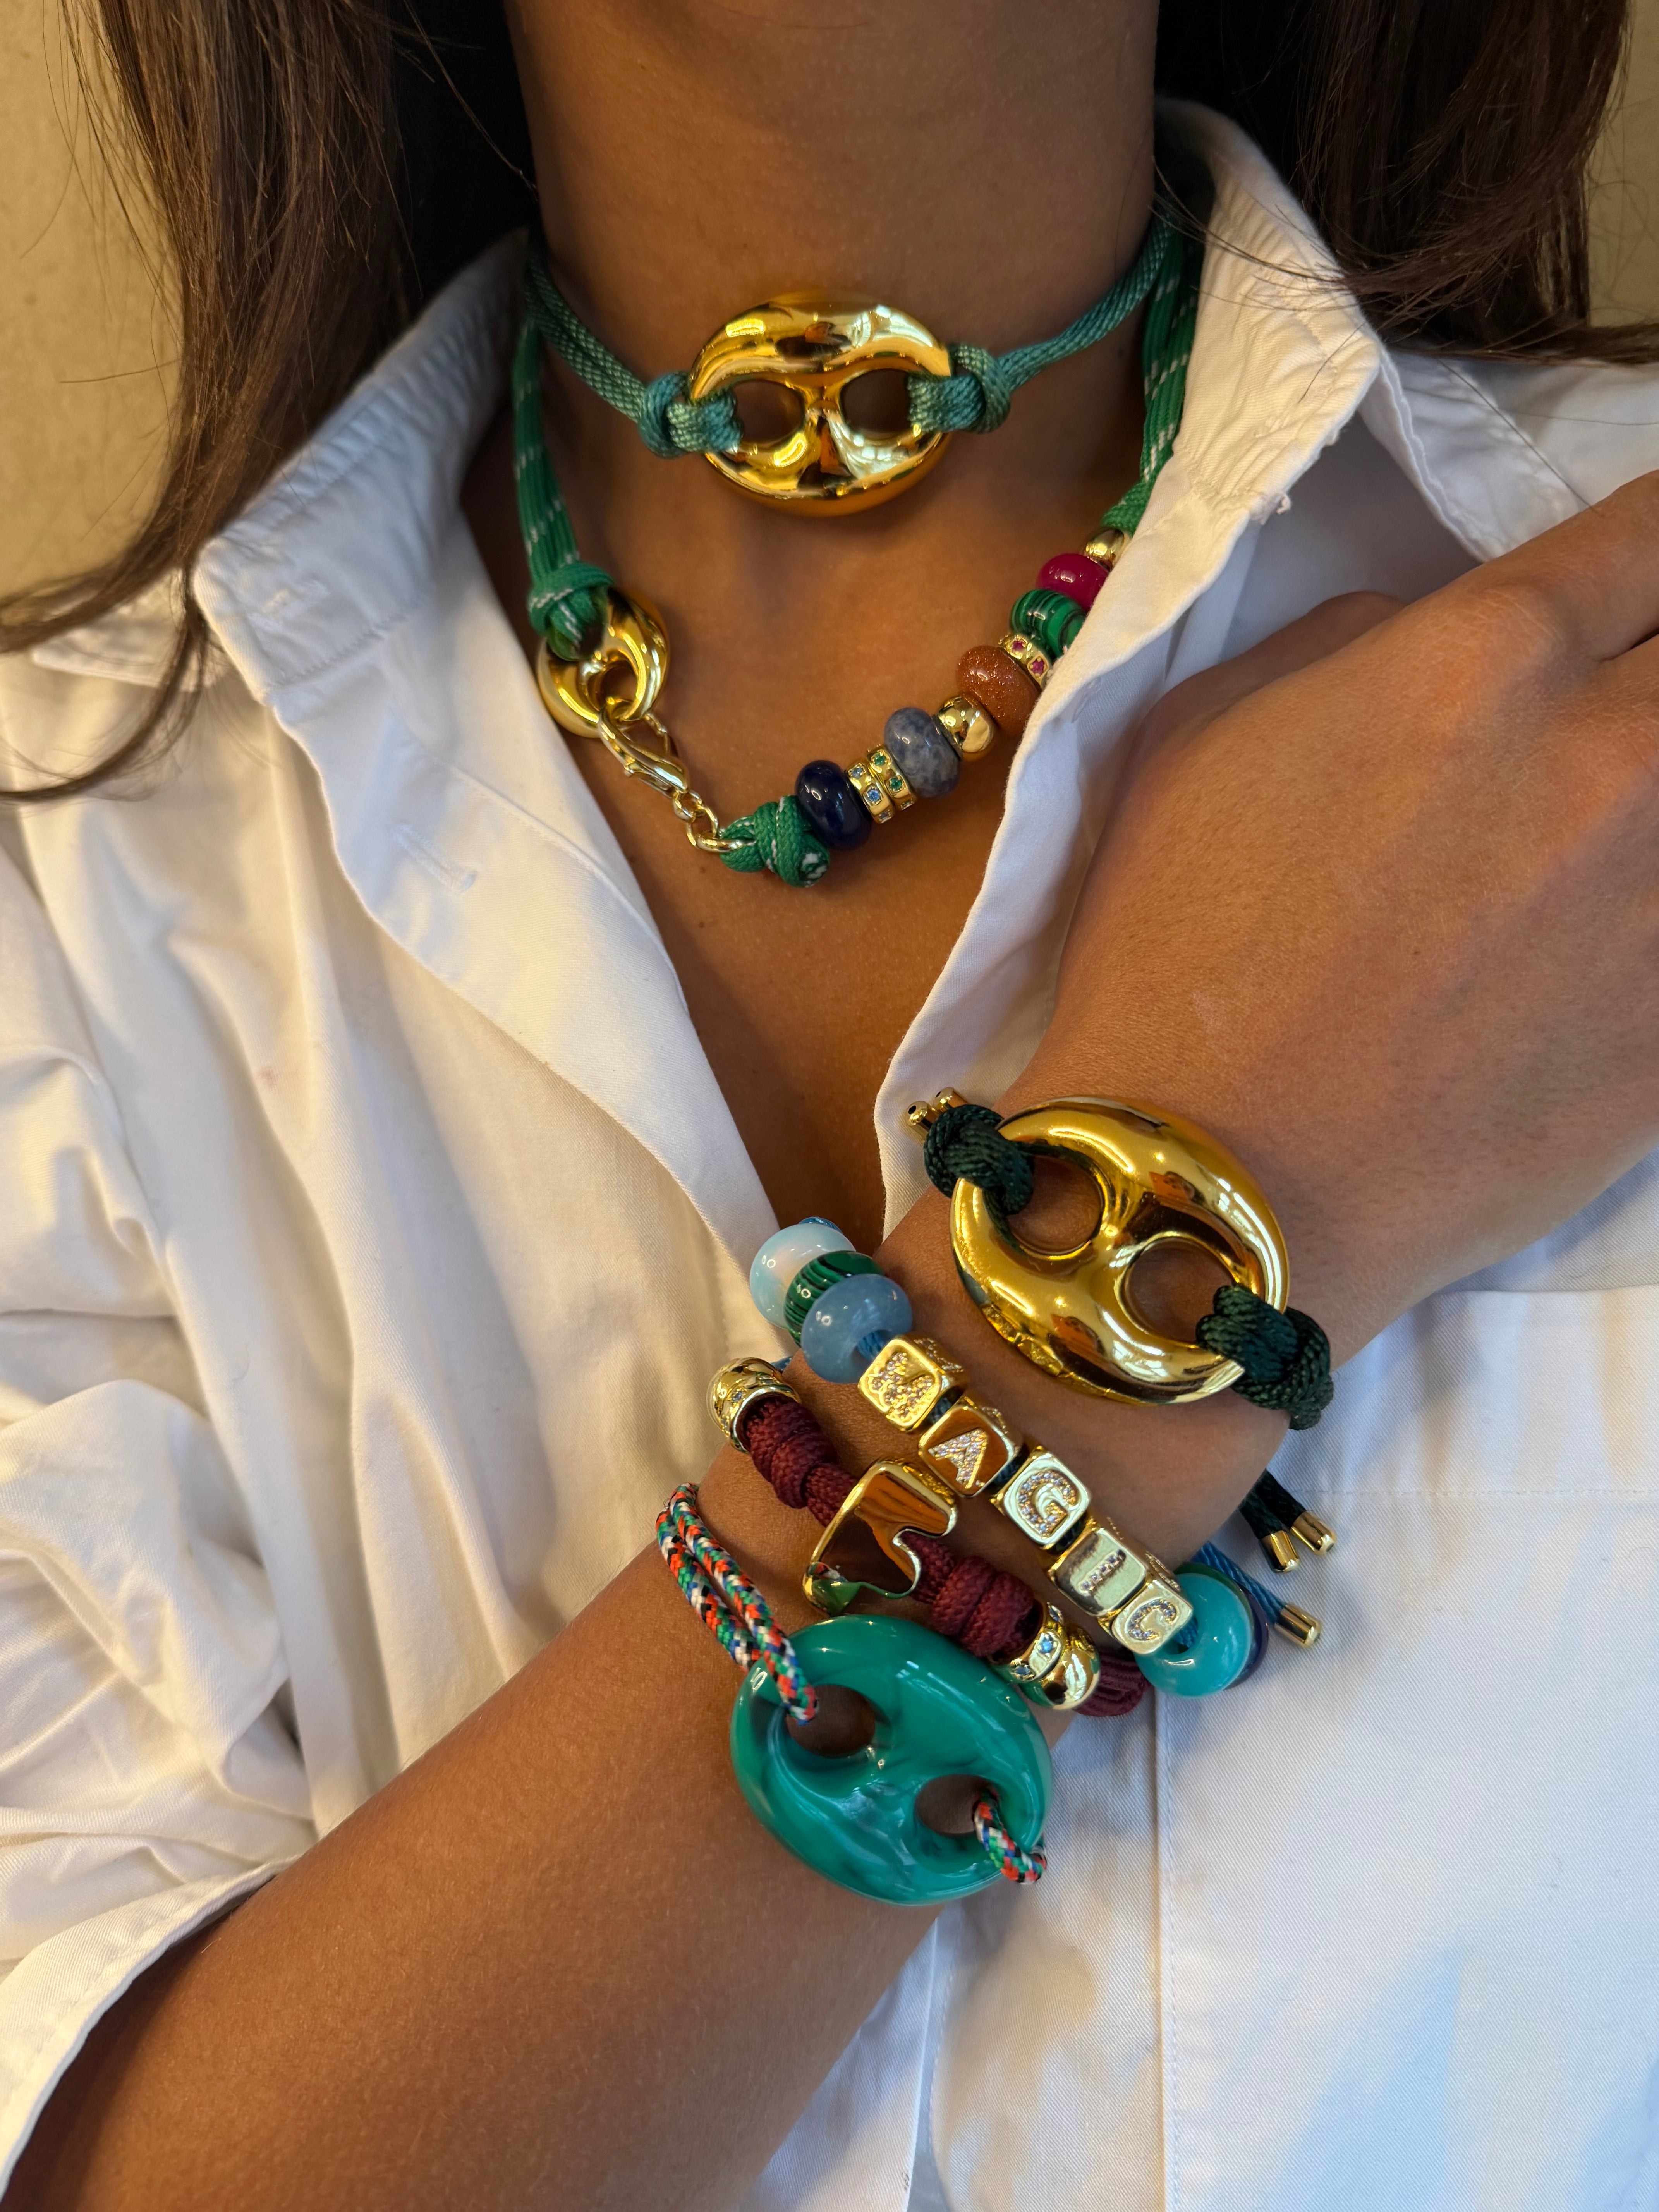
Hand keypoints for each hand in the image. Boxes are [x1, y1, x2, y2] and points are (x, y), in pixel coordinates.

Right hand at [1028, 470, 1658, 1368]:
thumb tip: (1442, 627)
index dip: (1657, 546)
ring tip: (1615, 831)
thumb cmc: (1173, 954)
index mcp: (1486, 657)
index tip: (1640, 580)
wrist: (1208, 1184)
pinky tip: (1614, 928)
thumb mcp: (1203, 735)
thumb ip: (1352, 639)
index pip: (1657, 527)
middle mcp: (1614, 756)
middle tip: (1625, 706)